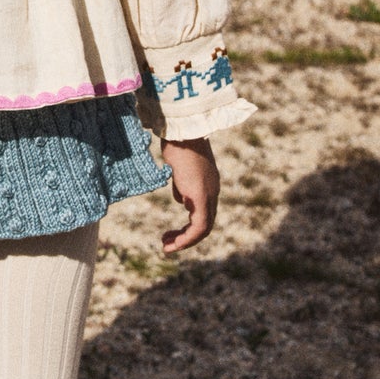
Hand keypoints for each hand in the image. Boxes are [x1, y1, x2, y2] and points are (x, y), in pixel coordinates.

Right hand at [160, 137, 219, 251]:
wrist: (182, 131)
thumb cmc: (177, 143)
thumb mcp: (178, 167)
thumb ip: (181, 184)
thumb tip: (181, 199)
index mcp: (208, 184)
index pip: (203, 212)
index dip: (189, 226)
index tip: (172, 231)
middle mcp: (212, 191)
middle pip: (205, 224)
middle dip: (186, 237)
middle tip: (168, 244)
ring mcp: (208, 195)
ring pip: (203, 229)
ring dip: (185, 241)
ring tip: (167, 247)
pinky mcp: (201, 197)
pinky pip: (199, 226)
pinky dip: (187, 239)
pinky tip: (173, 243)